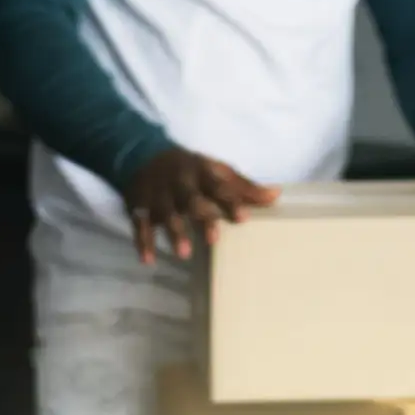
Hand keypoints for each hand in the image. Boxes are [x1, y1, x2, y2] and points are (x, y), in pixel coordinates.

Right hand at [124, 148, 278, 264]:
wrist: (142, 154)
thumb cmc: (189, 170)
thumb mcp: (215, 171)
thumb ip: (243, 186)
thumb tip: (275, 195)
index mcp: (200, 171)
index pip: (218, 185)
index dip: (230, 200)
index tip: (243, 217)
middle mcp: (179, 181)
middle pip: (191, 198)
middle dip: (202, 217)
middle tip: (214, 240)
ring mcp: (157, 194)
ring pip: (165, 212)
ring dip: (174, 232)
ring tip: (184, 254)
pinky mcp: (138, 206)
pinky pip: (139, 224)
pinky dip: (142, 241)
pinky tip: (148, 260)